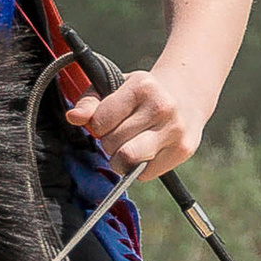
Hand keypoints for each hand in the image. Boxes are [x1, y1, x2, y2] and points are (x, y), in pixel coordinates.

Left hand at [66, 62, 206, 181]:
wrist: (187, 95)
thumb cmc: (142, 94)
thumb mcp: (115, 87)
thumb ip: (90, 102)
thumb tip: (73, 117)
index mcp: (142, 86)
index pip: (100, 122)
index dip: (98, 126)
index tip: (107, 121)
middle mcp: (162, 107)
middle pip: (114, 144)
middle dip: (110, 143)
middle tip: (120, 134)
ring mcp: (174, 130)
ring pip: (129, 161)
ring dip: (121, 159)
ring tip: (128, 146)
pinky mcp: (183, 150)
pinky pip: (145, 174)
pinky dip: (139, 168)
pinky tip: (146, 151)